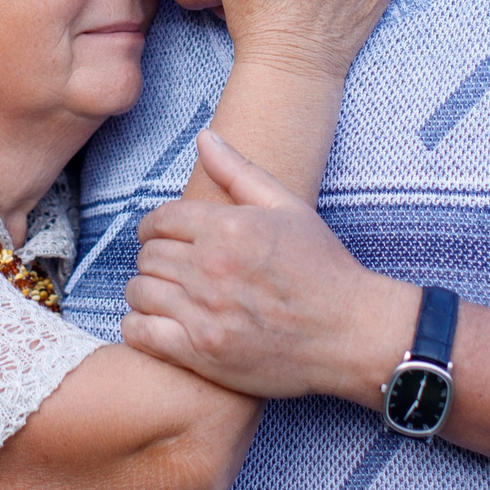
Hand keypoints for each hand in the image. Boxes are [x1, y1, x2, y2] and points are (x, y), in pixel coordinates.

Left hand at [122, 130, 416, 399]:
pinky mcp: (203, 353)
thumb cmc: (323, 268)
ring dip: (146, 292)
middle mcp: (211, 267)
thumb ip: (240, 171)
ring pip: (138, 291)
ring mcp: (205, 313)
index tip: (162, 237)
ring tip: (164, 296)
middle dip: (154, 258)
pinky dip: (138, 326)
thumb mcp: (288, 207)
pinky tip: (157, 325)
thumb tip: (204, 136)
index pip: (160, 219)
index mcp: (229, 227)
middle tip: (171, 268)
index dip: (155, 227)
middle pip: (148, 255)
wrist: (351, 334)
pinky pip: (140, 333)